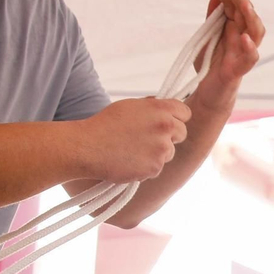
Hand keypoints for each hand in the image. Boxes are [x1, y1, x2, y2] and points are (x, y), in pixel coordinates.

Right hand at [73, 97, 191, 182]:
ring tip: (133, 150)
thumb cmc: (105, 125)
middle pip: (182, 132)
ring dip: (157, 153)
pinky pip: (157, 167)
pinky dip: (147, 166)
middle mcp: (165, 127)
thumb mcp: (131, 106)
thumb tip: (167, 112)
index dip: (176, 117)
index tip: (169, 122)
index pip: (185, 112)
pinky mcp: (155, 167)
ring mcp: (162, 148)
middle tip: (150, 138)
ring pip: (170, 152)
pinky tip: (130, 160)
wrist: (88, 147)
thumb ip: (153, 108)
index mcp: (160, 108)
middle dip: (170, 136)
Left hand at [195, 0, 264, 101]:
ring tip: (242, 2)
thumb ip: (213, 16)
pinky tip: (244, 38)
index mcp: (234, 25)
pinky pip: (251, 58)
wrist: (208, 92)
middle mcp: (242, 35)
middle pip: (246, 11)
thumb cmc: (210, 63)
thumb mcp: (208, 35)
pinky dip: (250, 48)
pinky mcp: (240, 69)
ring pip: (256, 30)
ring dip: (251, 16)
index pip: (231, 2)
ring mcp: (244, 51)